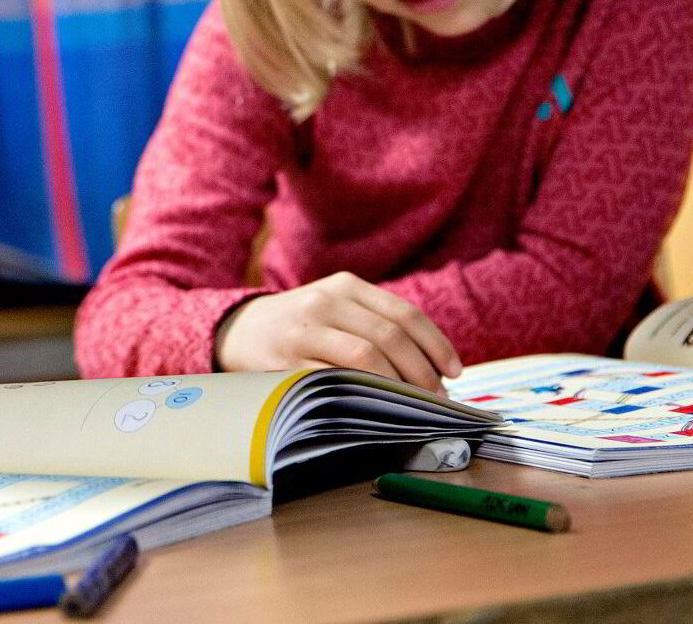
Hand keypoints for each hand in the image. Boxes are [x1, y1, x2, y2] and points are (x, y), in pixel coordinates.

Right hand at [214, 271, 461, 390]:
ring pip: (365, 358)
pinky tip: (378, 407)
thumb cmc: (302, 325)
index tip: (454, 372)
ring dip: (398, 386)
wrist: (238, 330)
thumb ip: (375, 323)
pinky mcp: (286, 360)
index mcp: (345, 286)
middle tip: (437, 399)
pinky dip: (364, 395)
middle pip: (389, 338)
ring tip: (413, 406)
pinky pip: (335, 380)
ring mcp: (304, 330)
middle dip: (421, 373)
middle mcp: (325, 302)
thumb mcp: (335, 306)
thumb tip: (433, 367)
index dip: (436, 345)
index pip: (404, 315)